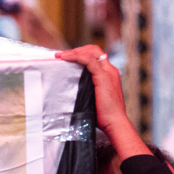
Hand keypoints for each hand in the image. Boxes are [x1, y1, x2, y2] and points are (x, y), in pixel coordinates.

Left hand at [57, 44, 149, 160]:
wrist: (114, 122)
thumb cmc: (103, 116)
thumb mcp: (93, 98)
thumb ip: (86, 89)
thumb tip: (70, 88)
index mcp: (109, 74)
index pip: (96, 56)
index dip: (81, 54)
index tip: (67, 58)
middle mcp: (110, 70)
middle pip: (94, 50)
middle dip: (77, 50)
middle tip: (61, 56)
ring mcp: (108, 72)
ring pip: (91, 52)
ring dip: (74, 52)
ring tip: (59, 56)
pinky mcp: (103, 76)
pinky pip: (88, 60)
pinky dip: (76, 56)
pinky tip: (65, 58)